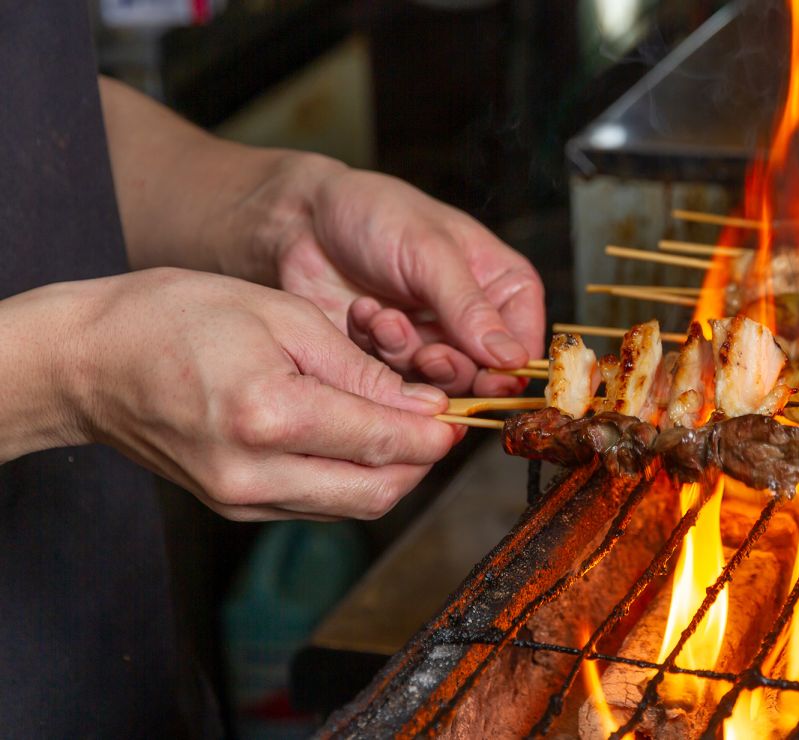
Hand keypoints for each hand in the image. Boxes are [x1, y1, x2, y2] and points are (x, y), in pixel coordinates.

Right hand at [65, 268, 458, 520]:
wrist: (90, 361)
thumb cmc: (175, 317)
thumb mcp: (280, 315)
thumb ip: (357, 368)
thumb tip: (420, 405)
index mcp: (267, 415)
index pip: (380, 442)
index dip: (432, 434)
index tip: (458, 417)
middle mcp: (253, 474)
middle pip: (374, 493)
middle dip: (420, 463)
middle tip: (439, 426)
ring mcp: (239, 500)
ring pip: (349, 507)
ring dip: (389, 474)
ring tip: (405, 430)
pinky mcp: (233, 507)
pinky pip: (315, 504)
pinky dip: (349, 479)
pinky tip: (358, 443)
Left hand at [97, 81, 543, 395]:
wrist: (301, 221)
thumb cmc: (372, 213)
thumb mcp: (429, 251)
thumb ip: (469, 307)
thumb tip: (512, 359)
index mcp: (500, 285)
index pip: (526, 341)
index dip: (511, 366)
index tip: (493, 376)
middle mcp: (471, 321)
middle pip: (484, 376)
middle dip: (451, 366)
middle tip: (426, 350)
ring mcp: (430, 342)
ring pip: (438, 385)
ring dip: (407, 355)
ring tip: (381, 317)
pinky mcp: (389, 362)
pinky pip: (396, 384)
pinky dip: (377, 354)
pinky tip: (362, 317)